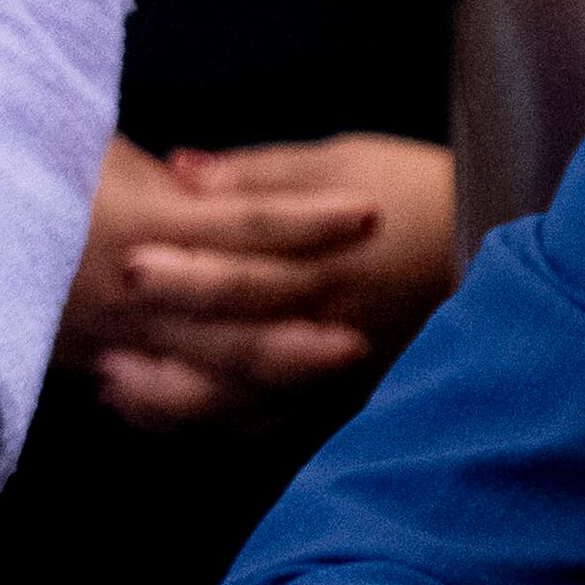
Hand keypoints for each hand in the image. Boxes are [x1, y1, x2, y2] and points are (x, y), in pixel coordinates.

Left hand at [57, 135, 458, 428]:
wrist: (487, 239)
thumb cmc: (415, 188)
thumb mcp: (341, 159)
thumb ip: (258, 173)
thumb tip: (181, 170)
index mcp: (325, 257)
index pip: (243, 268)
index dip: (183, 271)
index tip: (125, 263)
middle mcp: (325, 320)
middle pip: (234, 340)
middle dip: (164, 345)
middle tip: (98, 348)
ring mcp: (333, 365)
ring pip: (247, 399)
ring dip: (176, 399)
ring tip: (115, 388)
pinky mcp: (339, 392)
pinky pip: (271, 423)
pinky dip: (214, 425)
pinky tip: (169, 413)